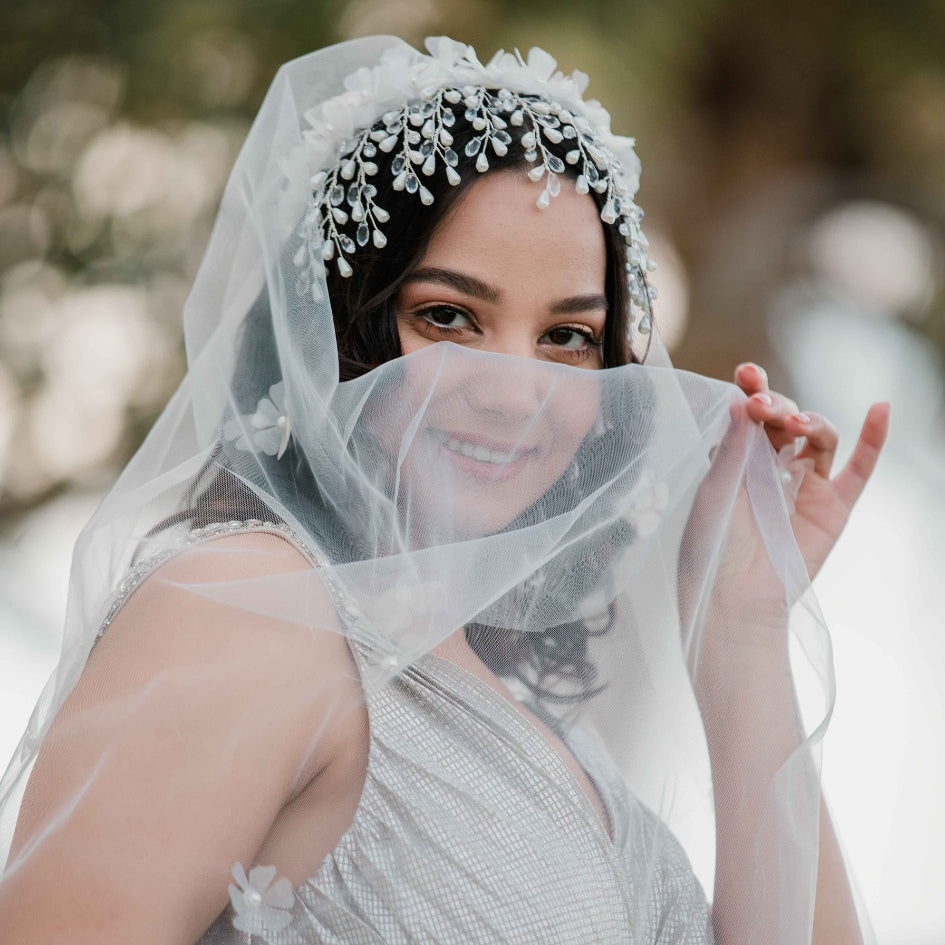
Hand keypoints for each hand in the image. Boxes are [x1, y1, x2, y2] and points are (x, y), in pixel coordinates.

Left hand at [734, 362, 889, 581]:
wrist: (733, 598)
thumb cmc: (712, 546)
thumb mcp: (716, 489)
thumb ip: (734, 446)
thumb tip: (744, 399)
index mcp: (738, 461)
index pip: (751, 416)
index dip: (753, 390)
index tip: (747, 373)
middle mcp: (773, 469)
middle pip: (786, 420)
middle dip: (776, 405)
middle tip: (763, 406)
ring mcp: (805, 486)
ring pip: (820, 437)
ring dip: (811, 420)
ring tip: (796, 423)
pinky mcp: (833, 508)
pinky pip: (859, 470)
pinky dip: (873, 439)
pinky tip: (881, 409)